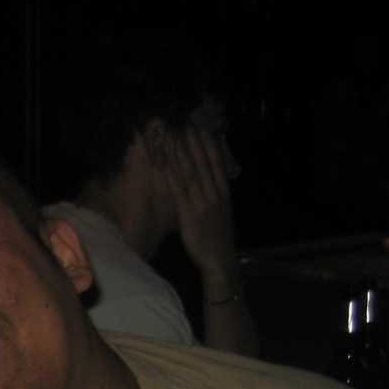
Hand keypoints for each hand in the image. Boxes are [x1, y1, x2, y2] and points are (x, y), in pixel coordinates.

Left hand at [162, 125, 241, 294]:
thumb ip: (214, 198)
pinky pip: (179, 192)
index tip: (203, 132)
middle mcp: (214, 195)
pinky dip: (172, 177)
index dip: (209, 147)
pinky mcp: (189, 215)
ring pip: (191, 175)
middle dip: (195, 145)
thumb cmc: (217, 239)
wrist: (220, 260)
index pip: (216, 165)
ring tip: (175, 140)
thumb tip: (208, 186)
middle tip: (187, 127)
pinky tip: (166, 166)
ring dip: (182, 156)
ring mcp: (202, 204)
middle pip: (203, 165)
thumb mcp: (221, 214)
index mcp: (223, 194)